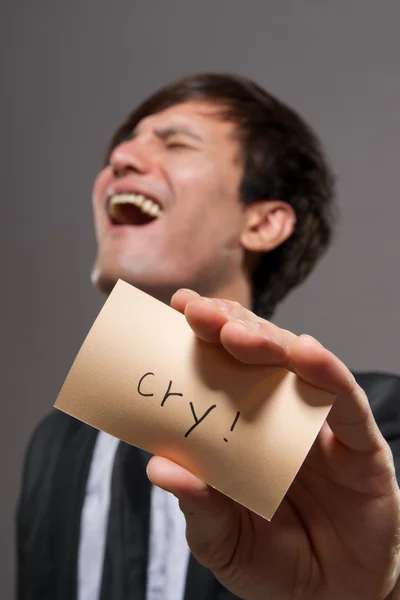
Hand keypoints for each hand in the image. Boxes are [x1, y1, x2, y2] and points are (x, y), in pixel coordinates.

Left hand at [147, 289, 399, 599]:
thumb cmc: (271, 563)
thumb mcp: (222, 539)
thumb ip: (198, 504)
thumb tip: (159, 466)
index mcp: (243, 428)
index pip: (222, 368)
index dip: (201, 336)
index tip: (177, 308)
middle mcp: (280, 415)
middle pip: (257, 356)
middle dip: (228, 326)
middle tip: (197, 312)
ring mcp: (319, 426)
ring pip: (297, 366)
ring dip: (268, 341)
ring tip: (237, 332)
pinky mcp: (359, 444)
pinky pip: (345, 401)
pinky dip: (327, 373)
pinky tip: (306, 352)